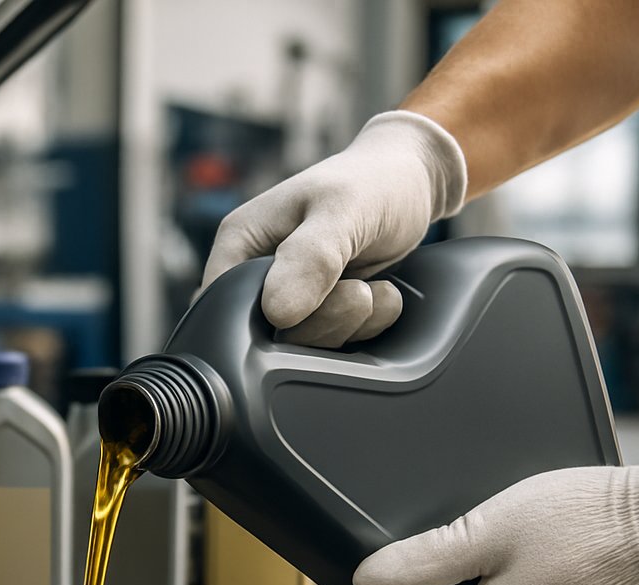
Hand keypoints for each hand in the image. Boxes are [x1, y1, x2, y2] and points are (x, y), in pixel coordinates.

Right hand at [201, 111, 466, 347]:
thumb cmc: (373, 182)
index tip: (319, 298)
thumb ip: (311, 257)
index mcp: (239, 245)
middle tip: (359, 289)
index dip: (269, 321)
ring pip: (302, 347)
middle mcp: (255, 277)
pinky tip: (381, 295)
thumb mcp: (344, 209)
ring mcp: (287, 298)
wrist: (414, 184)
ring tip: (374, 286)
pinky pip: (332, 346)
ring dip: (349, 325)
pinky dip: (363, 329)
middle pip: (266, 338)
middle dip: (322, 322)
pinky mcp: (318, 314)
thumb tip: (277, 313)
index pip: (225, 310)